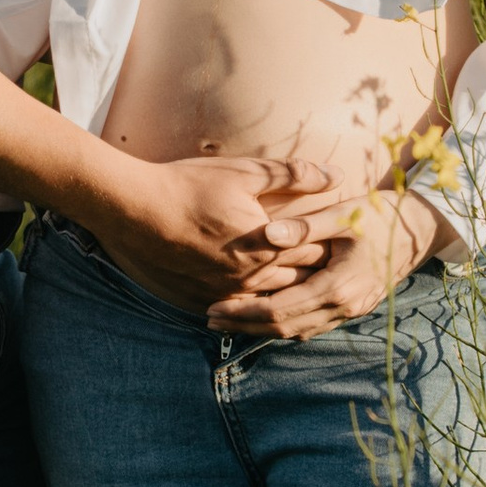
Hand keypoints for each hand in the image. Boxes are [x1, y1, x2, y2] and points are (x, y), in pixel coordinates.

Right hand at [84, 154, 340, 314]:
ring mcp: (226, 293)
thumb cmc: (188, 186)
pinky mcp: (202, 300)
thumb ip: (293, 175)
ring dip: (292, 296)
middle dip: (320, 274)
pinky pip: (241, 314)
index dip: (334, 246)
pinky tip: (266, 305)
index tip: (351, 243)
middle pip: (299, 280)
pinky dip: (259, 310)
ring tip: (311, 291)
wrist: (134, 211)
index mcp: (266, 245)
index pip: (315, 250)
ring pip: (272, 302)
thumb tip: (335, 175)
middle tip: (341, 271)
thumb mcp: (244, 172)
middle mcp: (250, 276)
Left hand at [209, 186, 451, 338]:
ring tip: (229, 320)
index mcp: (338, 286)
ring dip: (262, 328)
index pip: (280, 310)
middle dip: (245, 325)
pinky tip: (263, 317)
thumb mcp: (345, 215)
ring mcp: (350, 311)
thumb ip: (306, 225)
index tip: (214, 306)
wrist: (421, 229)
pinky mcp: (352, 307)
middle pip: (284, 328)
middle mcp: (344, 306)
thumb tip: (267, 233)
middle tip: (210, 319)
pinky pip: (312, 324)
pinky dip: (285, 323)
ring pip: (298, 331)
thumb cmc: (383, 215)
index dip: (244, 312)